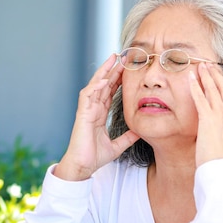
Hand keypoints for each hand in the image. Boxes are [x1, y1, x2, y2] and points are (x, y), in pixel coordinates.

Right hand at [54, 54, 139, 180]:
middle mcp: (92, 109)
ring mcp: (86, 110)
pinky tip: (104, 80)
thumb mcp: (117, 145)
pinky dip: (95, 87)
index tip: (127, 70)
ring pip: (94, 85)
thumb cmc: (94, 157)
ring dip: (103, 72)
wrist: (83, 166)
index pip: (109, 92)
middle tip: (121, 56)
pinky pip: (87, 96)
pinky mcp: (81, 115)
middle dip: (111, 70)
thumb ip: (127, 138)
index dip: (117, 80)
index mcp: (99, 114)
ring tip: (112, 60)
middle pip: (103, 84)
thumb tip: (140, 132)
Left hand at [189, 63, 222, 166]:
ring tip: (201, 65)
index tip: (217, 75)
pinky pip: (201, 99)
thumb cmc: (217, 159)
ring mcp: (219, 116)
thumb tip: (211, 131)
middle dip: (216, 75)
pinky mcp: (208, 119)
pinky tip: (190, 78)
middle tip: (210, 64)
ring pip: (213, 90)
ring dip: (206, 76)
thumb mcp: (221, 142)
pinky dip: (195, 86)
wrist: (218, 167)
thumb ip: (217, 132)